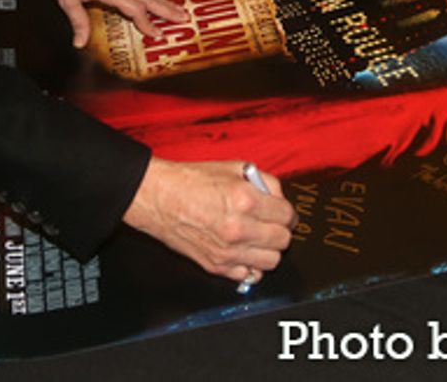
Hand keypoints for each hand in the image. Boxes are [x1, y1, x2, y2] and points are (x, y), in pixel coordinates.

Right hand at [122, 157, 296, 285]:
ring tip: (259, 238)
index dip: (287, 212)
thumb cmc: (191, 181)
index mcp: (245, 200)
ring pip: (271, 261)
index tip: (283, 212)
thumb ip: (264, 183)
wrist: (159, 198)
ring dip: (269, 249)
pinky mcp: (217, 266)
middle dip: (280, 230)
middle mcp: (239, 228)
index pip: (287, 215)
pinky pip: (249, 276)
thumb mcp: (233, 168)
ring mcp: (228, 251)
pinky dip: (251, 266)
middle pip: (283, 240)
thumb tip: (278, 198)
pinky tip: (245, 252)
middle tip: (272, 223)